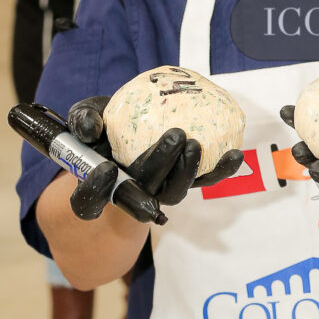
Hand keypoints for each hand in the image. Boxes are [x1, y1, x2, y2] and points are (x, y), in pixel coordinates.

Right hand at [66, 95, 243, 215]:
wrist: (124, 132)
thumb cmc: (101, 125)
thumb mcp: (85, 117)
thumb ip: (83, 120)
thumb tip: (91, 128)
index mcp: (99, 185)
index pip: (89, 201)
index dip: (96, 190)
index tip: (107, 168)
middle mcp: (130, 193)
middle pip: (142, 193)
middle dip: (160, 167)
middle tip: (175, 137)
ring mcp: (159, 190)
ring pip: (174, 192)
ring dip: (188, 170)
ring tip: (196, 144)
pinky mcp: (184, 182)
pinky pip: (204, 180)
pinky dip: (221, 170)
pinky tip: (235, 154)